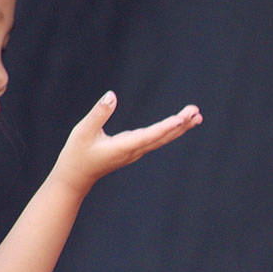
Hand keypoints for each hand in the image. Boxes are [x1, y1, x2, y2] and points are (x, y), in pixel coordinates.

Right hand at [51, 92, 201, 194]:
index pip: (150, 136)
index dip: (166, 127)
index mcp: (123, 147)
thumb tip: (111, 95)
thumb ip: (99, 113)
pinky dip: (170, 131)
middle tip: (197, 112)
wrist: (75, 176)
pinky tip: (179, 124)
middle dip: (181, 125)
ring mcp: (136, 151)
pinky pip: (157, 139)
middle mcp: (134, 150)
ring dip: (180, 128)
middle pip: (163, 137)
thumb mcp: (83, 131)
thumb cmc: (77, 153)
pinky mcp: (134, 149)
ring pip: (162, 139)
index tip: (182, 119)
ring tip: (197, 117)